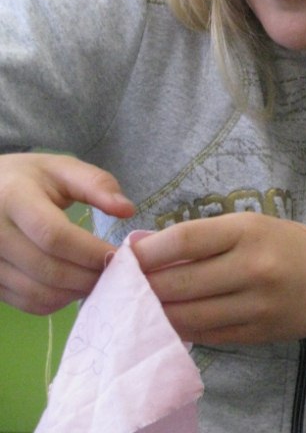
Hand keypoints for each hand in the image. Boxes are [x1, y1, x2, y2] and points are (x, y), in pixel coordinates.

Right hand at [0, 153, 134, 313]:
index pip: (54, 236)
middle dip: (88, 276)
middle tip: (117, 273)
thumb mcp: (61, 168)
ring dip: (76, 292)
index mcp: (13, 198)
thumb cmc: (28, 178)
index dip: (89, 251)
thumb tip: (127, 210)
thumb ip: (96, 184)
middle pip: (48, 269)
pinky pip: (26, 302)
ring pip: (38, 292)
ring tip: (100, 279)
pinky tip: (75, 286)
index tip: (118, 254)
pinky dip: (57, 301)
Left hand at [133, 212, 305, 346]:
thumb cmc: (289, 244)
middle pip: (181, 281)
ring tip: (136, 307)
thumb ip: (207, 237)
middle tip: (120, 286)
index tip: (125, 255)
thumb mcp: (253, 225)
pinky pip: (206, 335)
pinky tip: (166, 323)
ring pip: (188, 314)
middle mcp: (252, 267)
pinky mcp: (256, 334)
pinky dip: (181, 329)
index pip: (186, 239)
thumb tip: (151, 249)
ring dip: (156, 312)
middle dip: (144, 285)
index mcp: (249, 230)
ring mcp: (255, 306)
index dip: (149, 250)